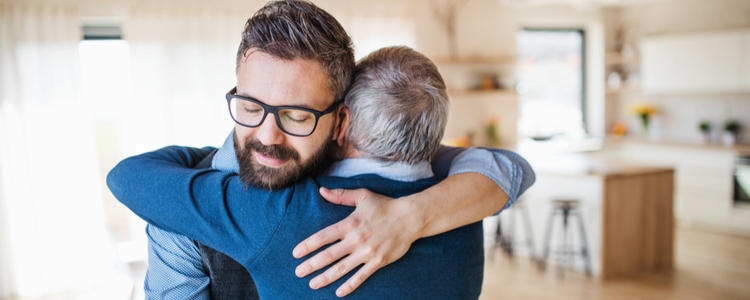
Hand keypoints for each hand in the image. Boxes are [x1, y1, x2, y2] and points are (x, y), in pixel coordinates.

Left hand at [292, 187, 422, 296]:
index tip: (296, 253)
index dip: (308, 246)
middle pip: (329, 255)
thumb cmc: (385, 206)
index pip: (323, 237)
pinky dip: (349, 286)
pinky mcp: (378, 261)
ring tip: (312, 284)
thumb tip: (322, 191)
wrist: (410, 218)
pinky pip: (361, 276)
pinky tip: (338, 292)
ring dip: (325, 278)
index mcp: (350, 223)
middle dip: (311, 265)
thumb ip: (341, 196)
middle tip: (298, 272)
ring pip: (342, 269)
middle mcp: (356, 240)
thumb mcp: (363, 196)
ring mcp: (367, 252)